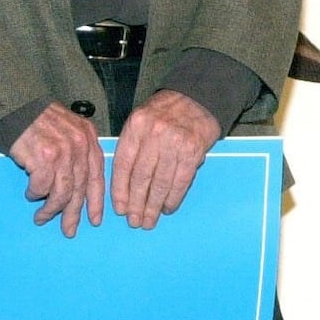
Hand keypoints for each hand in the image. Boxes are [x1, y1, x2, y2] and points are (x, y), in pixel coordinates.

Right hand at [8, 102, 104, 235]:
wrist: (16, 109)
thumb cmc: (40, 122)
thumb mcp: (69, 129)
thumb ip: (79, 152)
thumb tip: (80, 186)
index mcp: (89, 138)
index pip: (98, 174)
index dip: (97, 200)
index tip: (95, 219)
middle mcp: (80, 144)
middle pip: (81, 187)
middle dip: (74, 212)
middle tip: (69, 230)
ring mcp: (63, 150)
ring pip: (63, 191)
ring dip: (51, 209)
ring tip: (42, 217)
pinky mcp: (44, 157)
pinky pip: (41, 186)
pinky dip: (36, 194)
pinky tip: (30, 194)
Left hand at [110, 90, 219, 229]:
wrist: (198, 97)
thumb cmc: (166, 112)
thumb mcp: (141, 119)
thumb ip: (131, 146)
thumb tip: (123, 185)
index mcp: (136, 126)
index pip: (123, 165)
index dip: (120, 191)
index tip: (120, 209)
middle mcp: (154, 134)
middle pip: (141, 177)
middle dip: (137, 204)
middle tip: (135, 222)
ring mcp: (175, 142)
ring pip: (160, 182)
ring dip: (153, 206)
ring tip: (149, 221)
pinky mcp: (193, 151)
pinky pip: (181, 181)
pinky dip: (173, 198)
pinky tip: (167, 208)